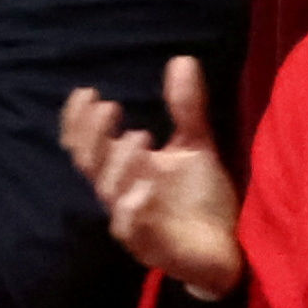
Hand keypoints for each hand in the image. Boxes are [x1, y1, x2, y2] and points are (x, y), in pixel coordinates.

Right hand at [61, 55, 247, 295]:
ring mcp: (133, 221)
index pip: (85, 143)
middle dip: (91, 134)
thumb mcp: (196, 146)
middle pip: (88, 163)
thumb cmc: (203, 198)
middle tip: (109, 107)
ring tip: (141, 136)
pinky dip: (136, 204)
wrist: (229, 249)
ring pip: (109, 191)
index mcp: (124, 169)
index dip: (78, 119)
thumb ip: (187, 108)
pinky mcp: (152, 246)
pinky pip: (132, 227)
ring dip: (119, 162)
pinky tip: (150, 183)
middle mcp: (121, 193)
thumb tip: (183, 58)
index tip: (87, 91)